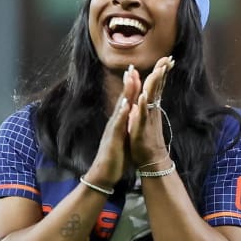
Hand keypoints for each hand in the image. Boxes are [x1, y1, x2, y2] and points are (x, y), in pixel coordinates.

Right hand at [83, 65, 139, 187]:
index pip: (127, 101)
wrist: (104, 174)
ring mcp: (113, 129)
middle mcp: (115, 122)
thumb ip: (127, 125)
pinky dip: (123, 113)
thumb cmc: (115, 157)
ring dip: (126, 93)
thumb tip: (131, 116)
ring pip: (120, 108)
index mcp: (120, 122)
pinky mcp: (113, 139)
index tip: (136, 72)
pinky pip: (119, 124)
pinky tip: (127, 104)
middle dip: (128, 84)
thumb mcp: (124, 138)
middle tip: (132, 67)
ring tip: (131, 79)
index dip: (132, 87)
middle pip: (123, 100)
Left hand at [128, 56, 174, 166]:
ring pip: (151, 98)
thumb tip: (147, 93)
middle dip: (161, 72)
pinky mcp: (141, 128)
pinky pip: (142, 115)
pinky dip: (143, 105)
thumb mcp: (145, 118)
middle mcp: (152, 110)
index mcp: (151, 107)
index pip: (157, 85)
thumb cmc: (147, 140)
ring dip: (154, 84)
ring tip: (157, 71)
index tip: (167, 58)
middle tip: (168, 58)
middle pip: (157, 87)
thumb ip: (147, 105)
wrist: (151, 160)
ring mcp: (147, 118)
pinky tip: (143, 96)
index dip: (161, 72)